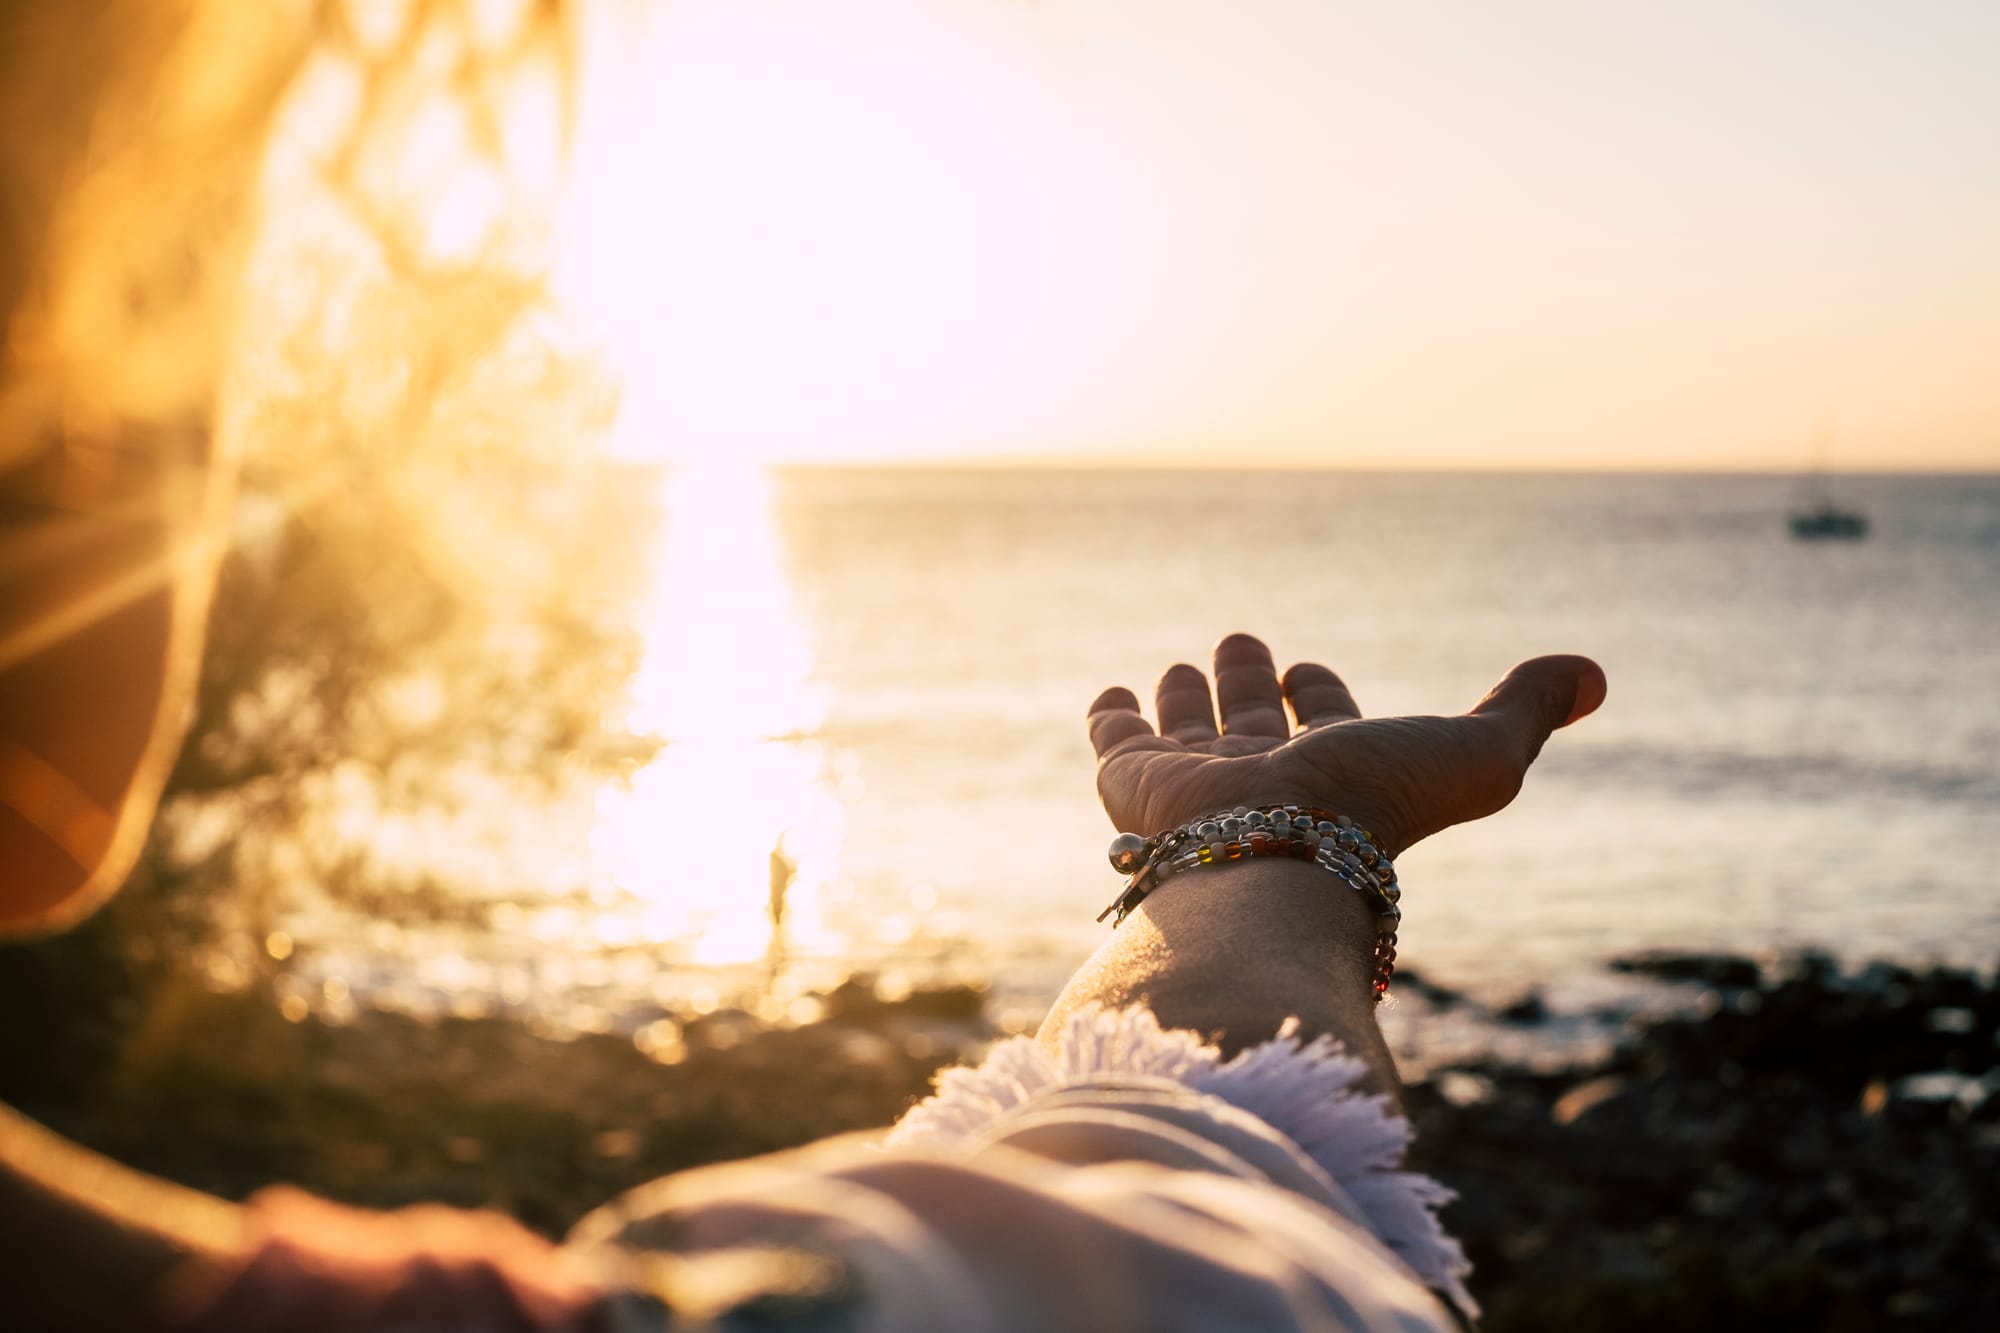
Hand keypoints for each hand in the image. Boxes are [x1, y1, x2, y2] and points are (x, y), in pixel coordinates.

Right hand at [1087, 633, 1605, 856]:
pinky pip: (1117, 746)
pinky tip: (1109, 694)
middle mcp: (1264, 779)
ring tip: (1181, 664)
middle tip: (1241, 643)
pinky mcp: (1136, 787)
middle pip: (1252, 723)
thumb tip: (1594, 674)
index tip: (1309, 671)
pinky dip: (1111, 718)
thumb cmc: (1377, 810)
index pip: (1324, 722)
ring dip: (1186, 696)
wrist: (1275, 860)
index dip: (1319, 692)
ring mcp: (1197, 785)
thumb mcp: (1478, 755)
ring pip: (1188, 732)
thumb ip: (1526, 709)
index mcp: (1336, 772)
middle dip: (1249, 682)